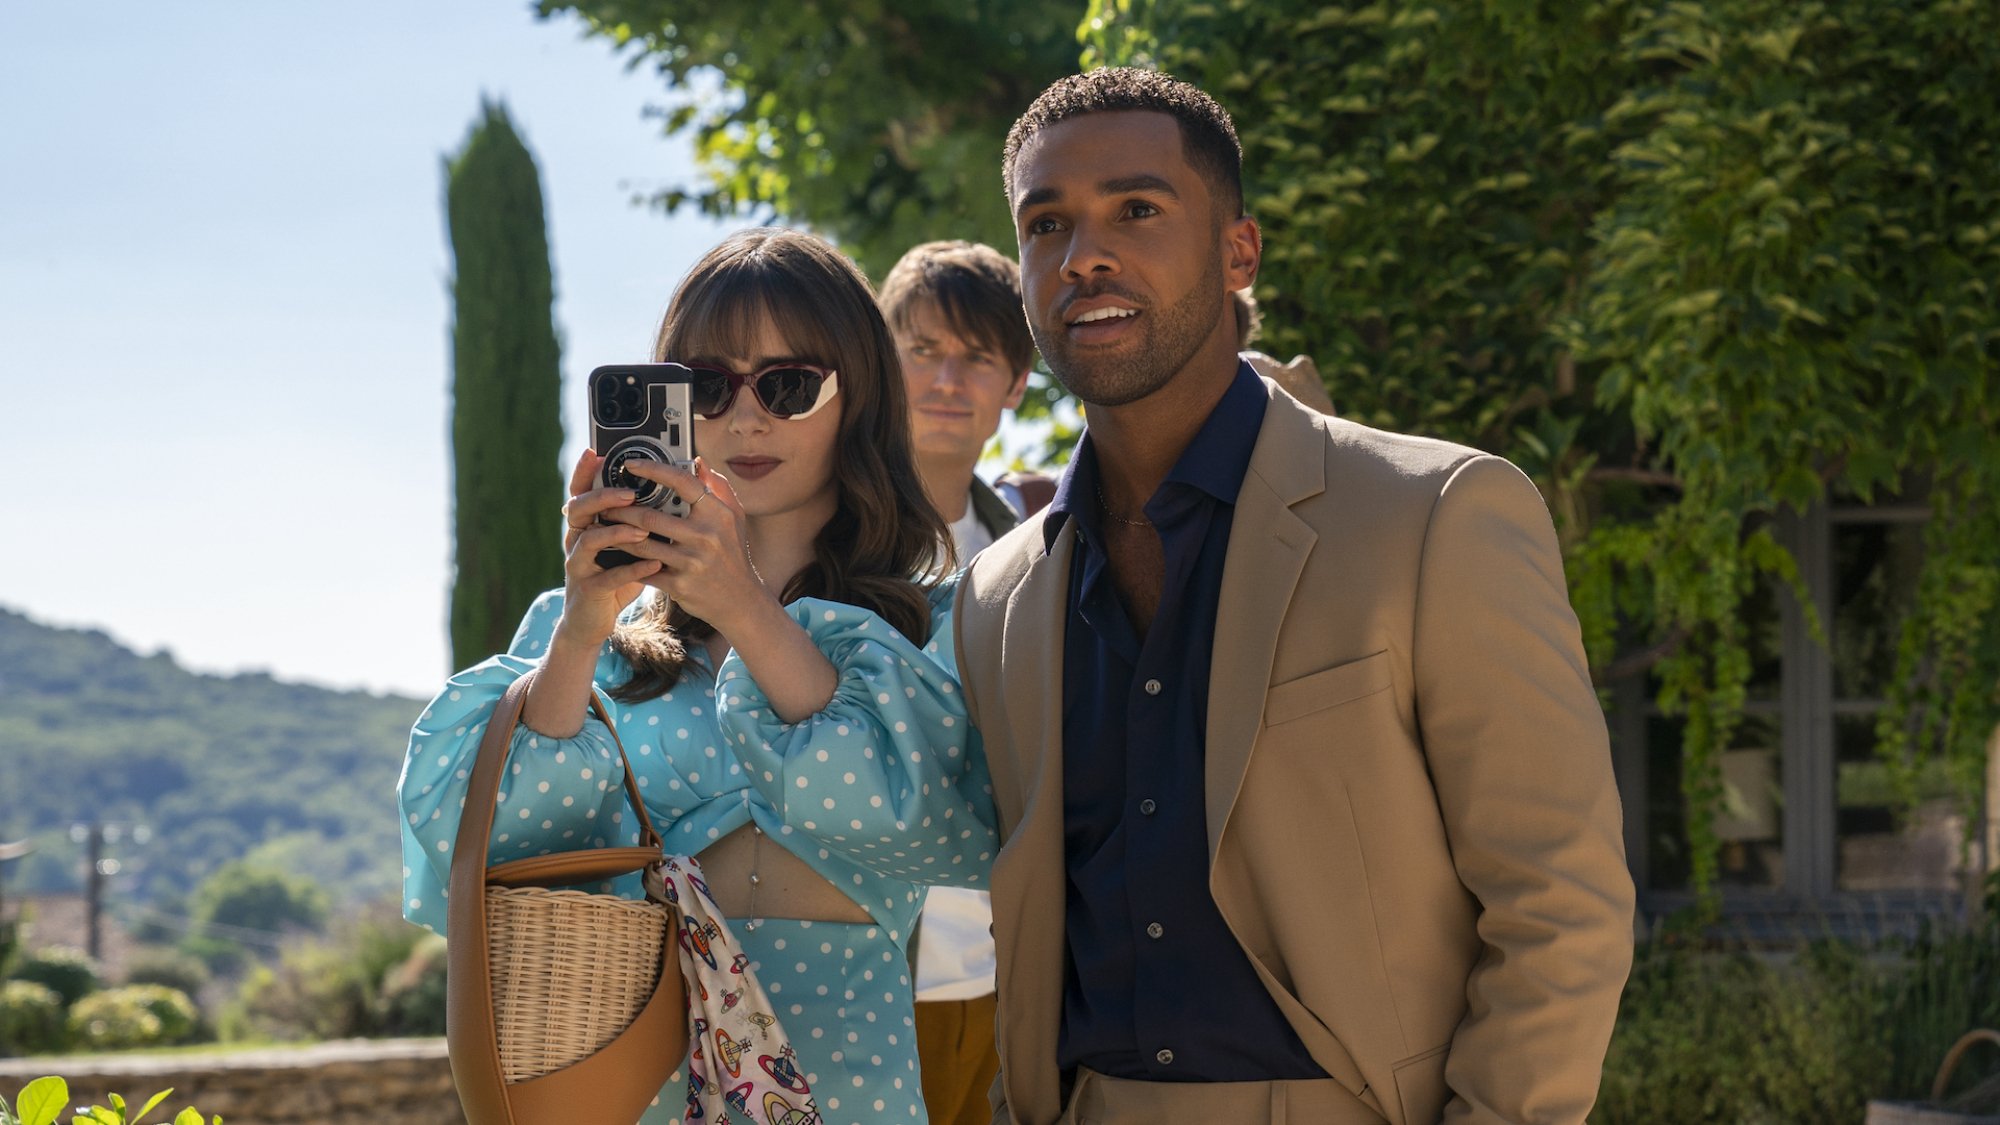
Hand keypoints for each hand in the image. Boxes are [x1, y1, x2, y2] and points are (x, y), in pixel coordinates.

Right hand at [555, 449, 661, 645]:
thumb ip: (646, 519)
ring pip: (589, 540)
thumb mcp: (630, 544)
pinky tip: (654, 565)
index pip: (582, 491)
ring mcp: (579, 564)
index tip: (597, 452)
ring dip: (617, 532)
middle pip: (578, 508)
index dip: (586, 472)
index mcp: (588, 523)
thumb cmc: (617, 575)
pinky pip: (608, 577)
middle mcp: (578, 539)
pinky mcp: (588, 589)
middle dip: (603, 497)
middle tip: (629, 493)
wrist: (594, 620)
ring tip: (643, 530)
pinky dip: (632, 570)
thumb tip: (676, 490)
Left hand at [599, 456, 770, 632]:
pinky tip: (614, 553)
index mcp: (717, 514)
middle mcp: (704, 536)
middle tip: (605, 503)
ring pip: (640, 544)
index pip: (682, 482)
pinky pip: (643, 570)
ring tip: (605, 525)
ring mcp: (690, 562)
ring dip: (617, 534)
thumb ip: (717, 487)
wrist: (740, 601)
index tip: (632, 464)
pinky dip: (625, 561)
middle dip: (621, 509)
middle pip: (650, 517)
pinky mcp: (678, 585)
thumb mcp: (735, 517)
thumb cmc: (733, 553)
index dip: (654, 469)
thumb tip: (697, 462)